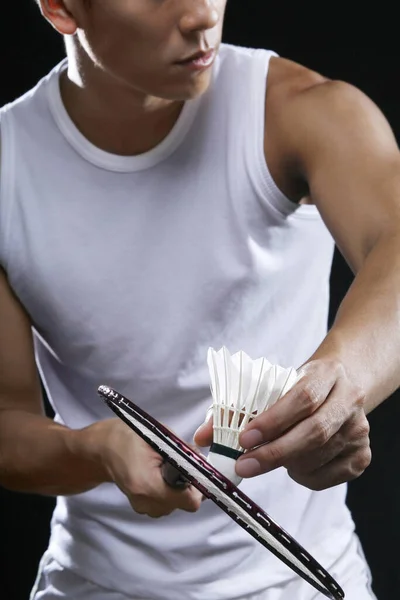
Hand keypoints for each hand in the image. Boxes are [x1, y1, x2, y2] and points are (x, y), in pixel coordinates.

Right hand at [90, 418, 201, 517]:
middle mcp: (146, 503)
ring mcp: (143, 508)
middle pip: (184, 504)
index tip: (194, 470)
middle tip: (179, 465)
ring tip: (166, 468)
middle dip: (188, 485)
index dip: (198, 486)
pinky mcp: (142, 508)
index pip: (189, 501)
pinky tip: (159, 476)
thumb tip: (201, 459)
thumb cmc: (128, 437)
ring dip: (178, 488)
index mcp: (148, 485)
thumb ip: (182, 450)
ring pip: (176, 505)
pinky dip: (168, 491)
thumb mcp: (158, 435)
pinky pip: (166, 504)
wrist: (102, 449)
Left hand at [195, 359, 371, 490]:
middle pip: (313, 432)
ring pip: (317, 457)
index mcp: (326, 374)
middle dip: (274, 453)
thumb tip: (201, 437)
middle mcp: (349, 400)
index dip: (272, 421)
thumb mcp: (272, 385)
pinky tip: (293, 464)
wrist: (342, 384)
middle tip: (243, 465)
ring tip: (268, 457)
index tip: (243, 438)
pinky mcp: (363, 455)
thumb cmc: (297, 386)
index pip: (301, 398)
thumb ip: (235, 409)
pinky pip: (326, 477)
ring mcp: (359, 430)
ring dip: (285, 464)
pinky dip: (302, 476)